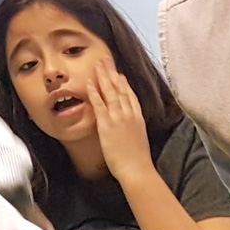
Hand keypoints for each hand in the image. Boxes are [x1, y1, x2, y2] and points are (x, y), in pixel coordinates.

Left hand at [86, 61, 152, 184]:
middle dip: (112, 73)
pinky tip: (89, 82)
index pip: (130, 96)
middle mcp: (129, 114)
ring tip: (97, 64)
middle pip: (120, 89)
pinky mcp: (107, 125)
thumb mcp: (139, 140)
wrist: (137, 169)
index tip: (119, 74)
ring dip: (103, 77)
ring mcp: (118, 118)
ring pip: (110, 92)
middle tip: (106, 60)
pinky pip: (99, 104)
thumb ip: (133, 130)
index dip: (124, 83)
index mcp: (138, 118)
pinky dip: (94, 92)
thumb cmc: (138, 160)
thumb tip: (129, 129)